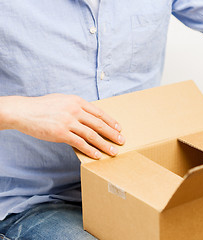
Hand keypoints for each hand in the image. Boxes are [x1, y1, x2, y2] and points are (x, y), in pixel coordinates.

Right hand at [4, 94, 124, 158]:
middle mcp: (75, 110)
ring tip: (113, 151)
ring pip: (92, 135)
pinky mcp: (61, 133)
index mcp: (77, 101)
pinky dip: (90, 150)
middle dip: (112, 134)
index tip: (119, 128)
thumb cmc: (43, 106)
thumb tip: (90, 116)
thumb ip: (77, 107)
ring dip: (104, 144)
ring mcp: (68, 122)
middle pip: (99, 124)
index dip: (111, 121)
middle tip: (122, 141)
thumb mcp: (63, 100)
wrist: (24, 111)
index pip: (99, 113)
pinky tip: (97, 155)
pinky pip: (79, 143)